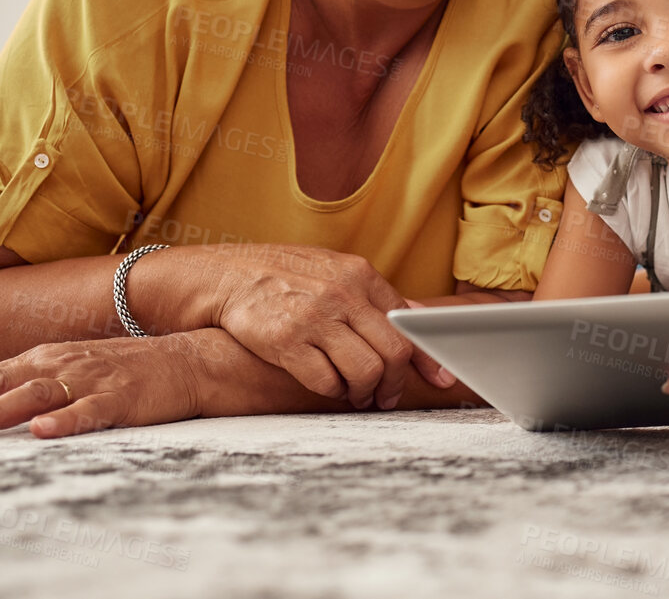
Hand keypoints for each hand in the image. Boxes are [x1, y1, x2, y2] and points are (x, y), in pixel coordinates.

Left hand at [0, 332, 219, 439]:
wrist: (194, 359)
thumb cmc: (126, 369)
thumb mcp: (70, 369)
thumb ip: (28, 384)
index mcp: (44, 357)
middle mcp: (61, 363)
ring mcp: (92, 378)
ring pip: (35, 397)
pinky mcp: (123, 396)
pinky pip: (91, 411)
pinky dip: (66, 421)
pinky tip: (43, 433)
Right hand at [205, 244, 450, 408]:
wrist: (227, 276)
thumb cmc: (285, 277)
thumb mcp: (334, 272)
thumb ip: (372, 296)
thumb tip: (418, 316)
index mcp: (360, 274)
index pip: (408, 322)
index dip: (427, 357)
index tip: (441, 379)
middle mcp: (342, 294)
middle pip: (394, 352)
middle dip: (395, 383)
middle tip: (385, 397)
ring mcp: (315, 317)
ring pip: (366, 371)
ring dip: (365, 392)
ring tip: (357, 395)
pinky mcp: (287, 342)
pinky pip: (327, 382)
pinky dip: (333, 392)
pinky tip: (329, 387)